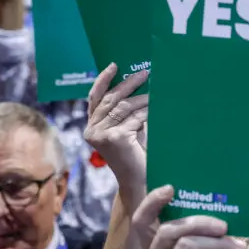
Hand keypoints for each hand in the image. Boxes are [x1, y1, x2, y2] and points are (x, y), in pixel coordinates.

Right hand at [84, 64, 147, 199]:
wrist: (140, 183)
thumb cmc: (136, 156)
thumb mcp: (126, 128)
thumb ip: (123, 111)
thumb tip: (135, 82)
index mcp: (91, 128)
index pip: (94, 98)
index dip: (103, 79)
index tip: (115, 66)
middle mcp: (92, 131)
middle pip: (110, 99)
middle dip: (128, 84)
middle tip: (145, 73)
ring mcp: (102, 134)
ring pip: (124, 107)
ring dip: (142, 98)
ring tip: (157, 91)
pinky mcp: (115, 137)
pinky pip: (134, 118)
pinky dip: (147, 112)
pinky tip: (156, 109)